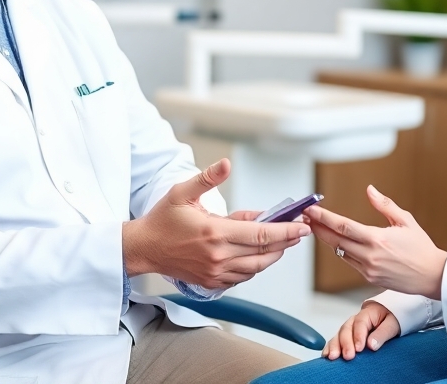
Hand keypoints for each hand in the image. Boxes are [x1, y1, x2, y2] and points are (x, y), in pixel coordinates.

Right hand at [123, 159, 310, 289]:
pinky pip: (243, 277)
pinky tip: (259, 254)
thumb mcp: (182, 192)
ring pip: (256, 267)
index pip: (261, 234)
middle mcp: (218, 256)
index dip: (286, 231)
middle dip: (285, 242)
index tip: (302, 226)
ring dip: (272, 255)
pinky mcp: (212, 282)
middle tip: (299, 232)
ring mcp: (215, 273)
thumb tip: (226, 164)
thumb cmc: (162, 220)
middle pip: (264, 253)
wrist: (144, 249)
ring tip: (282, 242)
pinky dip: (255, 266)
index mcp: (215, 232)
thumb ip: (207, 178)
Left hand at [305, 185, 446, 297]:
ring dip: (328, 239)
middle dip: (318, 228)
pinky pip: (349, 262)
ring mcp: (368, 269)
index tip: (311, 210)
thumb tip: (369, 190)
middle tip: (306, 217)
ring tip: (317, 227)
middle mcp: (369, 256)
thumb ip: (384, 205)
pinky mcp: (369, 278)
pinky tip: (338, 241)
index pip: (342, 226)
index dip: (323, 218)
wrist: (432, 276)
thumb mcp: (405, 221)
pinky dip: (342, 250)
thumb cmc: (422, 248)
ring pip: (340, 252)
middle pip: (334, 240)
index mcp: (377, 239)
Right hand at [323, 301, 400, 360]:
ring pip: (339, 334)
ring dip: (335, 345)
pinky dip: (330, 347)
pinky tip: (326, 355)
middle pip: (346, 328)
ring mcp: (349, 327)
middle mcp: (355, 319)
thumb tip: (371, 345)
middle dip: (345, 343)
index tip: (359, 348)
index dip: (358, 335)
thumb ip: (382, 333)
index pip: (360, 323)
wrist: (389, 314)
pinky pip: (337, 339)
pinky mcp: (347, 335)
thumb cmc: (392, 318)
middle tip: (347, 356)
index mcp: (368, 313)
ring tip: (333, 357)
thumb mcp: (392, 324)